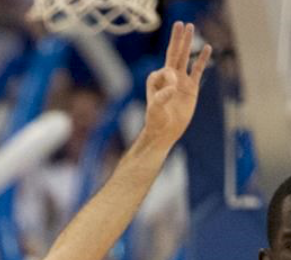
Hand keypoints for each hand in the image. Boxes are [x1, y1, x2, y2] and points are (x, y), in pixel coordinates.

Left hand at [142, 22, 211, 148]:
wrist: (165, 132)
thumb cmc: (156, 121)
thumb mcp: (155, 110)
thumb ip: (161, 98)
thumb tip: (172, 88)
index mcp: (156, 81)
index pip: (164, 70)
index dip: (168, 77)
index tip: (172, 91)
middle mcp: (168, 78)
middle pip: (173, 54)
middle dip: (176, 40)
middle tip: (180, 24)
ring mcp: (180, 81)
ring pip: (185, 59)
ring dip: (187, 44)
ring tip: (190, 27)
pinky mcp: (191, 87)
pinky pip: (197, 70)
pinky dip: (202, 60)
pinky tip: (207, 48)